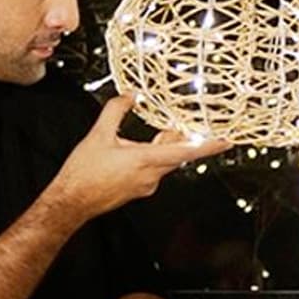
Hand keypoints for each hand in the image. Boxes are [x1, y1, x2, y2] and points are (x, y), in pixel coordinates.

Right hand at [54, 94, 231, 220]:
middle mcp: (151, 177)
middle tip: (189, 125)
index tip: (227, 140)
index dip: (209, 145)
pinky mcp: (138, 190)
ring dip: (166, 147)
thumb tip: (130, 95)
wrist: (71, 202)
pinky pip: (154, 170)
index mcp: (145, 161)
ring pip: (165, 162)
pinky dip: (154, 157)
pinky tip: (139, 150)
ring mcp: (146, 186)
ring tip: (160, 132)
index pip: (187, 151)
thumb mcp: (98, 134)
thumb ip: (116, 110)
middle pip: (178, 154)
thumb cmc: (83, 174)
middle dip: (183, 139)